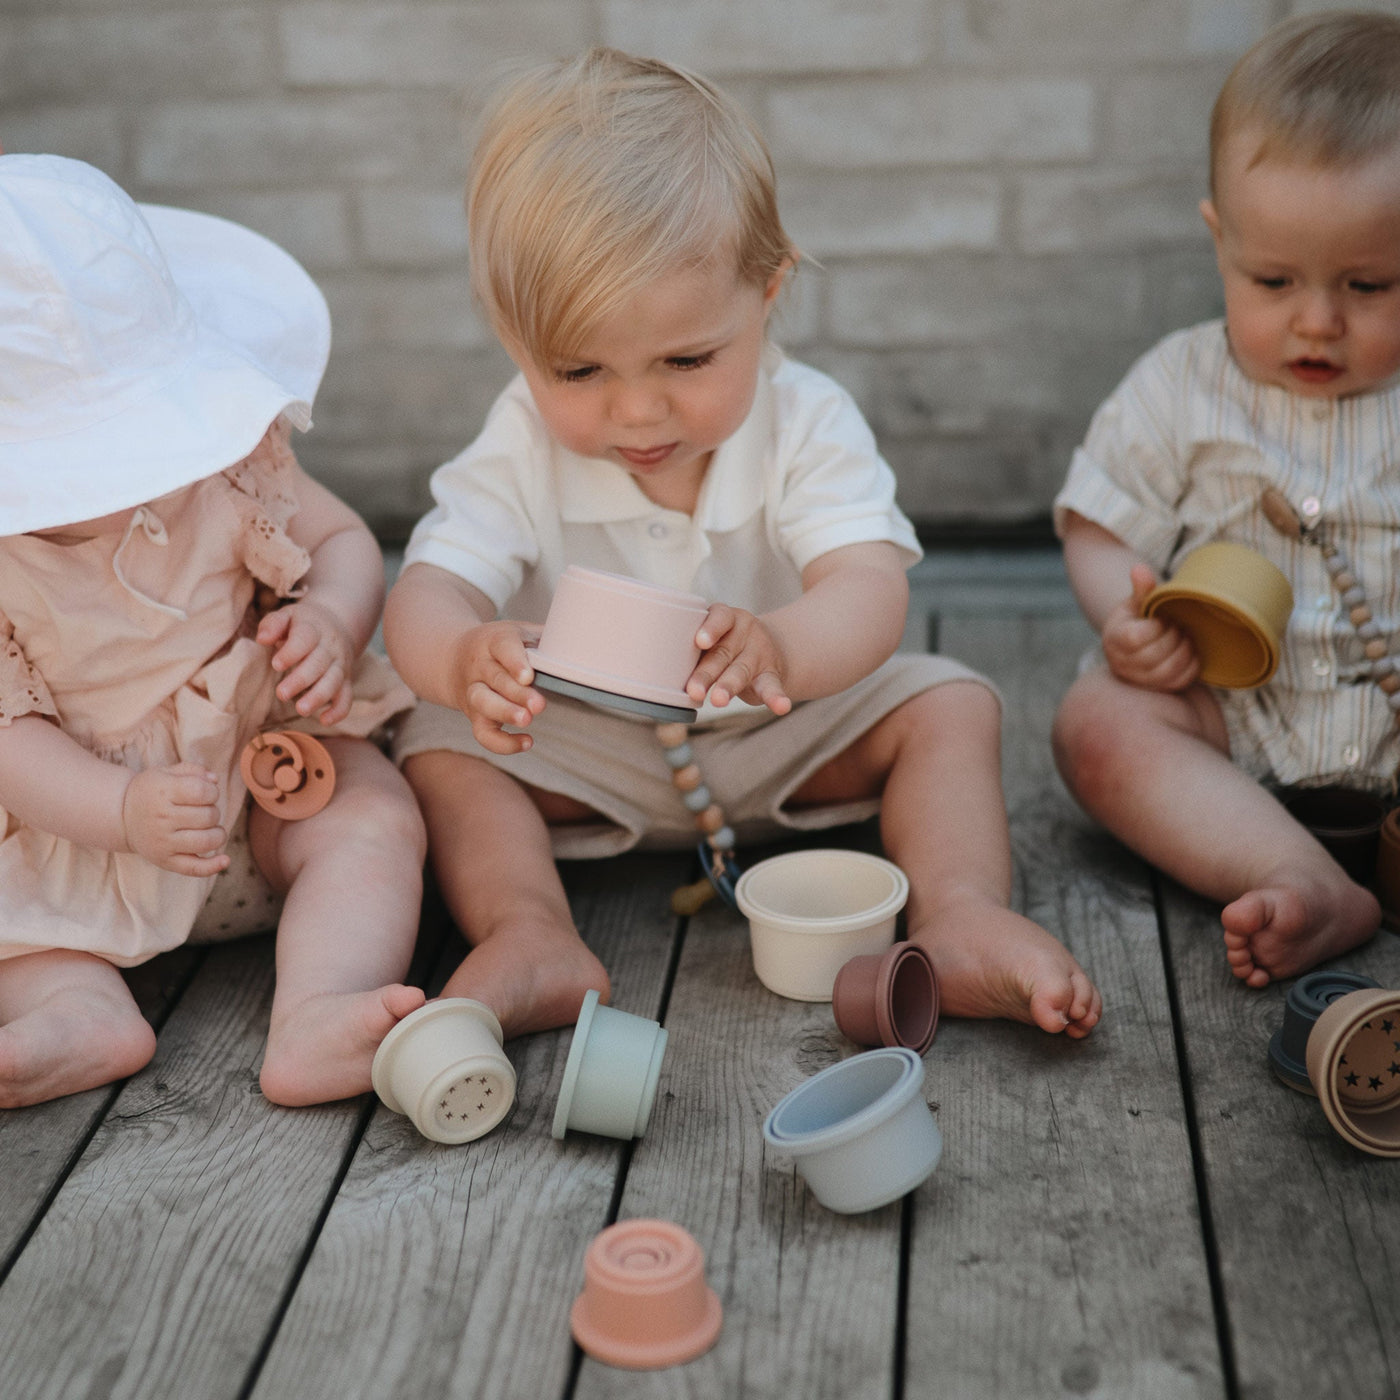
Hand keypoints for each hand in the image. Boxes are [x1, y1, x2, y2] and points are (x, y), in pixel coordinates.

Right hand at [121, 763, 228, 875]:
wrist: (123, 817)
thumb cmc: (152, 792)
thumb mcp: (167, 773)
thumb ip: (193, 771)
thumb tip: (215, 780)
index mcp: (163, 792)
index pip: (203, 792)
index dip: (213, 792)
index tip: (206, 793)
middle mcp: (162, 818)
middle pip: (209, 816)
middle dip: (213, 811)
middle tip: (202, 811)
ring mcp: (163, 842)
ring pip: (207, 841)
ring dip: (218, 834)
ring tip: (210, 828)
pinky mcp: (165, 861)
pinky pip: (193, 868)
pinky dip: (213, 866)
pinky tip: (225, 860)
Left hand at [257, 600, 355, 723]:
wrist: (337, 624)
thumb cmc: (303, 624)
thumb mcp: (288, 615)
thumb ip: (273, 624)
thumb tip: (263, 639)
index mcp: (314, 629)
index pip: (305, 639)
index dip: (292, 653)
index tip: (276, 665)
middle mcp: (331, 647)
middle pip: (319, 664)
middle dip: (301, 680)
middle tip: (281, 694)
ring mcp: (341, 665)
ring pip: (334, 682)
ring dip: (319, 697)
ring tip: (301, 710)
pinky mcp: (346, 680)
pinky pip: (347, 697)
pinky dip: (339, 711)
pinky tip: (324, 720)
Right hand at [450, 620, 545, 754]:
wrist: (454, 657)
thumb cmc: (502, 645)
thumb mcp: (521, 632)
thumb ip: (548, 636)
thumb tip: (586, 643)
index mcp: (494, 640)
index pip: (502, 647)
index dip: (514, 662)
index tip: (528, 676)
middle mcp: (479, 665)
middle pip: (495, 678)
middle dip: (516, 693)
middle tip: (539, 705)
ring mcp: (473, 691)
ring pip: (482, 703)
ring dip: (504, 713)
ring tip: (527, 721)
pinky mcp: (474, 715)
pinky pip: (482, 733)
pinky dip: (502, 743)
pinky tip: (527, 742)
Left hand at [687, 605, 792, 714]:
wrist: (769, 648)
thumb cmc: (725, 644)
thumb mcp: (712, 638)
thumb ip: (691, 650)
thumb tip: (651, 675)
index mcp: (726, 617)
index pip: (719, 618)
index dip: (710, 629)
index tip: (699, 642)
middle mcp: (745, 632)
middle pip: (723, 653)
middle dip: (706, 673)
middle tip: (693, 691)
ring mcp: (759, 653)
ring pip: (741, 671)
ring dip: (729, 686)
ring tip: (719, 701)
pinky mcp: (771, 674)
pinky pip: (772, 686)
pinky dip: (776, 698)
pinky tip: (781, 707)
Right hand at [1101, 564, 1199, 691]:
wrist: (1134, 647)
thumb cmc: (1137, 620)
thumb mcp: (1136, 603)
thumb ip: (1141, 588)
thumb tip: (1139, 568)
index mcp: (1114, 640)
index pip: (1138, 637)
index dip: (1157, 626)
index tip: (1161, 618)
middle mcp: (1122, 664)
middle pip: (1156, 654)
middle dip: (1174, 636)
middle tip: (1177, 626)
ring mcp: (1140, 680)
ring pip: (1170, 669)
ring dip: (1185, 649)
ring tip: (1183, 637)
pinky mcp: (1158, 689)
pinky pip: (1181, 681)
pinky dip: (1191, 664)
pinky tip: (1189, 651)